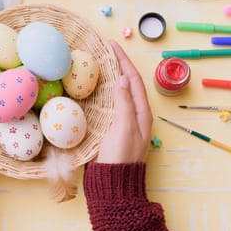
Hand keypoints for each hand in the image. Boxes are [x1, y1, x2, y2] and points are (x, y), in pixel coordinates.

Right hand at [96, 40, 152, 163]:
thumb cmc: (120, 157)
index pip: (133, 79)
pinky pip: (106, 105)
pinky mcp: (109, 129)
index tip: (112, 45)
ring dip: (108, 78)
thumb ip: (124, 103)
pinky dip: (99, 93)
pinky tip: (89, 90)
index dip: (123, 60)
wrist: (112, 185)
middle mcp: (133, 115)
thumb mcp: (124, 128)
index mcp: (141, 113)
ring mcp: (121, 122)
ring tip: (96, 64)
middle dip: (116, 66)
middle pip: (126, 84)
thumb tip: (122, 79)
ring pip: (116, 94)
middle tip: (102, 51)